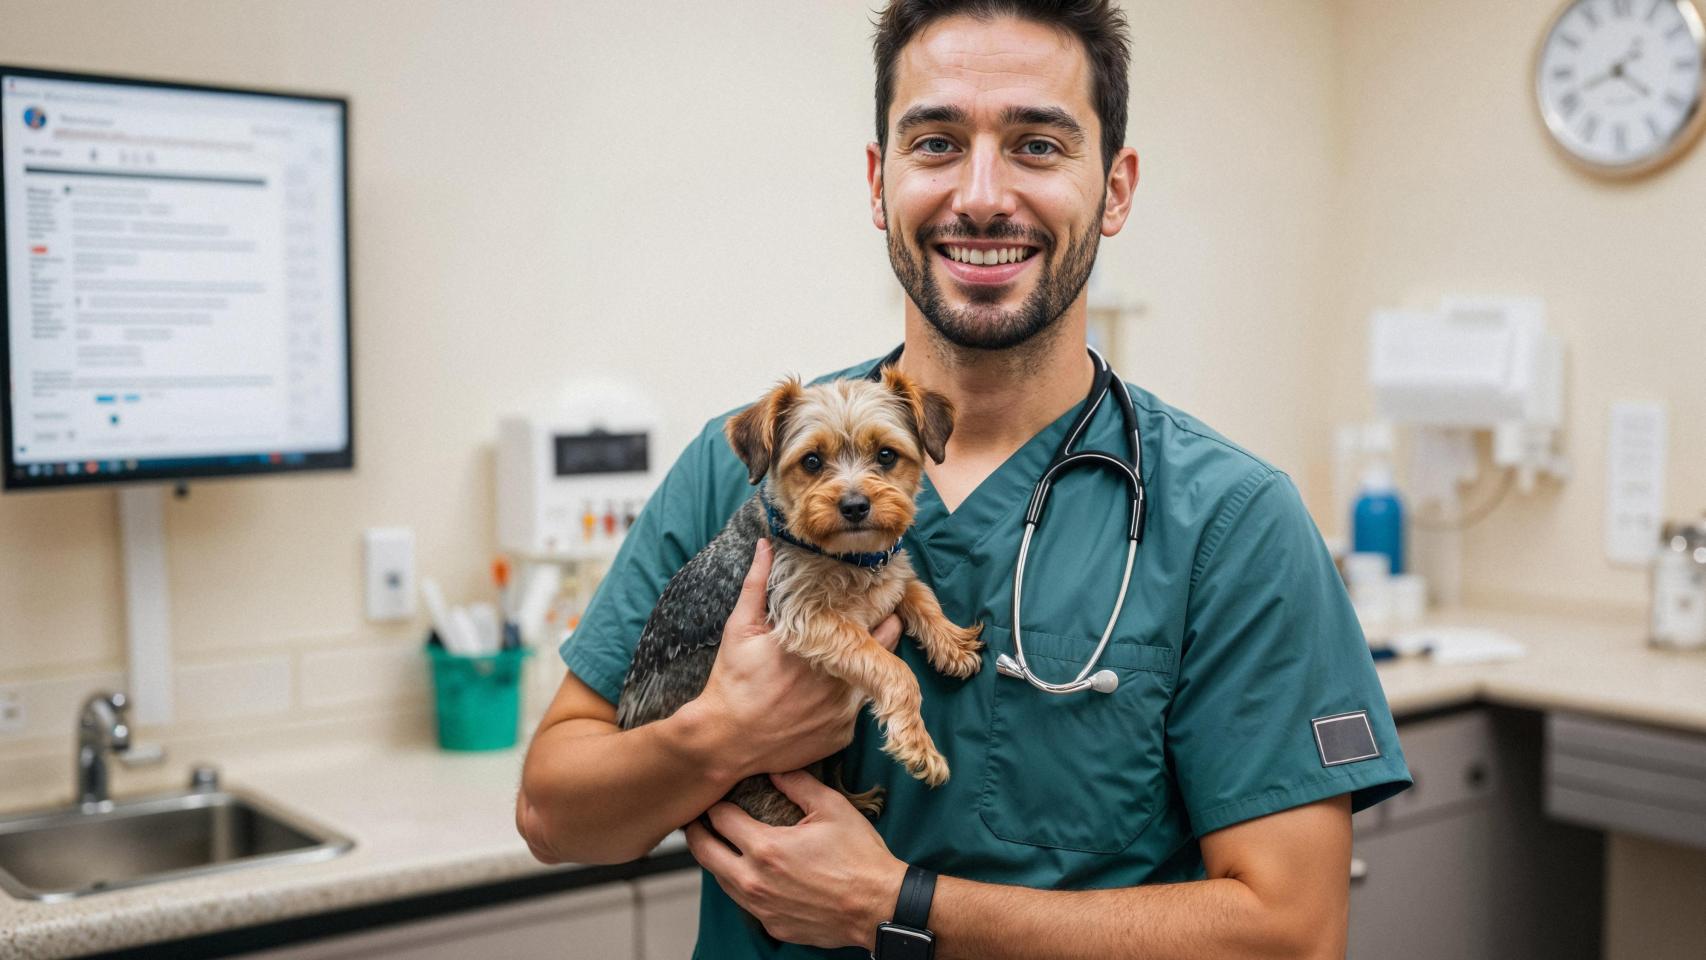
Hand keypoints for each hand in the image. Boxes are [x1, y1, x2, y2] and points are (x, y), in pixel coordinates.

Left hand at [686, 770, 905, 948]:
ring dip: (716, 860)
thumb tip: (775, 769)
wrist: (879, 906)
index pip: (720, 819)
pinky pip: (745, 902)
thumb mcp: (832, 808)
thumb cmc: (860, 857)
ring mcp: (762, 907)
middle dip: (697, 832)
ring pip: (720, 881)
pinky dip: (741, 885)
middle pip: (704, 853)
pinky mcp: (773, 925)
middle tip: (696, 820)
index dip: (714, 804)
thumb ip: (798, 784)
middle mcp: (755, 881)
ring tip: (719, 844)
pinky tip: (752, 873)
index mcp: (766, 848)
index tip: (715, 796)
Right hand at [687, 538, 902, 779]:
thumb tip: (766, 545)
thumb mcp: (740, 628)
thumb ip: (757, 584)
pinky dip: (845, 702)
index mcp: (823, 644)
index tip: (872, 599)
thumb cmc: (732, 681)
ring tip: (837, 663)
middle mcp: (843, 677)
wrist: (724, 740)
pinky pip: (856, 712)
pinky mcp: (842, 735)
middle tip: (860, 627)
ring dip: (863, 668)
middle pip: (886, 645)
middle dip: (879, 632)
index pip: (877, 617)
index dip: (879, 606)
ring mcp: (846, 710)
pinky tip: (820, 698)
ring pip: (874, 679)